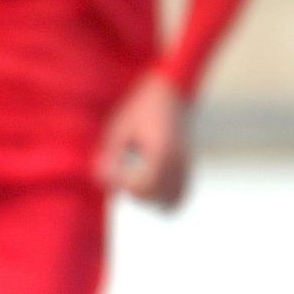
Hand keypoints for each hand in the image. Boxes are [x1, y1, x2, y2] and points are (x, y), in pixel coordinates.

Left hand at [95, 72, 192, 208]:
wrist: (172, 91)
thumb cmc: (141, 106)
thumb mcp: (119, 128)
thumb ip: (111, 157)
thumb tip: (105, 181)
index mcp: (162, 152)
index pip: (142, 187)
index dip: (122, 183)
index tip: (111, 166)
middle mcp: (178, 163)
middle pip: (155, 198)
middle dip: (134, 192)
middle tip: (121, 173)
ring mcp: (187, 166)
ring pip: (171, 203)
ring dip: (150, 198)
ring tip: (134, 179)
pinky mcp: (188, 167)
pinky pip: (179, 195)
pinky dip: (164, 197)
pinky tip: (148, 182)